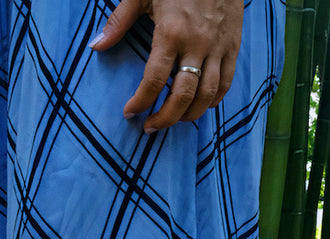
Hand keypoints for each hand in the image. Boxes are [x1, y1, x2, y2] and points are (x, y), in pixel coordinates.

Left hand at [90, 0, 243, 131]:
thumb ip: (119, 21)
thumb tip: (96, 47)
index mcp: (171, 32)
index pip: (155, 80)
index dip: (141, 102)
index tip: (130, 112)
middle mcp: (196, 44)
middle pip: (183, 96)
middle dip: (165, 118)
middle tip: (150, 127)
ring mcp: (218, 47)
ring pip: (207, 95)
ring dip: (189, 115)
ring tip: (173, 120)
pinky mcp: (233, 46)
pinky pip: (225, 83)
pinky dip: (213, 101)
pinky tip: (199, 106)